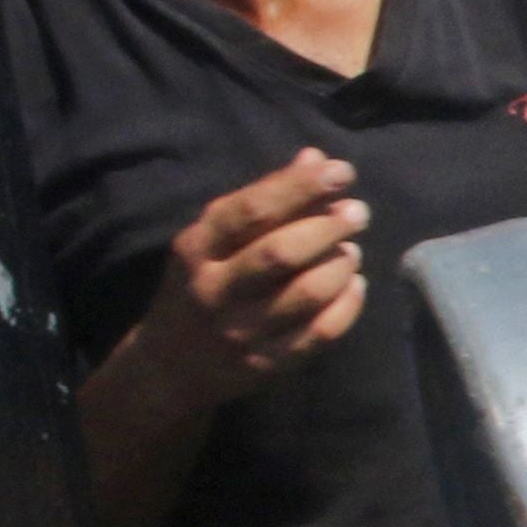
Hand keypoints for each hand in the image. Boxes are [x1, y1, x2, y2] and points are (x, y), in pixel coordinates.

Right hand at [111, 152, 367, 416]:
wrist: (168, 367)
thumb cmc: (198, 285)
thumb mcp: (211, 238)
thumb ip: (261, 199)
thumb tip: (316, 159)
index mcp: (198, 248)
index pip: (252, 211)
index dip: (301, 187)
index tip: (340, 171)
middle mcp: (216, 290)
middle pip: (281, 253)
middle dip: (328, 227)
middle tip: (358, 212)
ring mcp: (242, 331)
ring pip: (306, 294)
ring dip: (340, 265)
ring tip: (351, 251)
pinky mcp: (267, 365)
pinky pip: (320, 334)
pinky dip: (347, 305)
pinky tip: (354, 285)